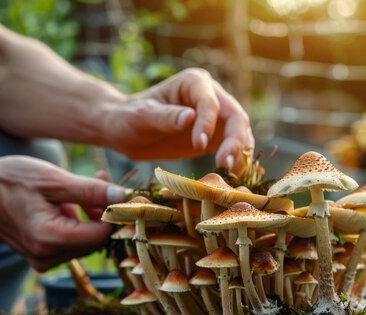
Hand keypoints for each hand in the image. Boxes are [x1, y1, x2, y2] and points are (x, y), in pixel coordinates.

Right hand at [0, 156, 126, 270]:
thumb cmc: (12, 180)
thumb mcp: (55, 180)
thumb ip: (91, 191)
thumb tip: (123, 197)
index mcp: (50, 239)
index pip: (102, 234)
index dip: (115, 211)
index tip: (118, 188)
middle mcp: (47, 256)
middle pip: (96, 238)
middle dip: (103, 209)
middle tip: (101, 177)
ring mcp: (43, 259)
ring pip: (86, 240)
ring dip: (91, 213)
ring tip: (83, 184)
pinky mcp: (41, 256)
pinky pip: (72, 241)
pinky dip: (78, 221)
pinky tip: (69, 201)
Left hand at [103, 68, 254, 174]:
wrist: (125, 130)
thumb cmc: (129, 116)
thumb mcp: (141, 115)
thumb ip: (165, 116)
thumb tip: (190, 118)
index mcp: (194, 82)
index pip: (210, 102)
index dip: (208, 124)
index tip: (198, 146)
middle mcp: (212, 95)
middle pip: (235, 117)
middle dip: (235, 142)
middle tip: (226, 166)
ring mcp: (217, 117)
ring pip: (240, 134)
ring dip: (240, 155)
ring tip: (231, 177)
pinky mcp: (217, 138)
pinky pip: (234, 149)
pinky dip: (236, 163)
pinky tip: (230, 180)